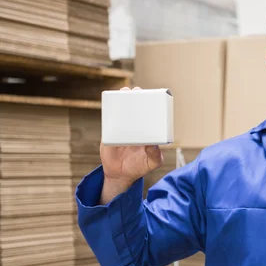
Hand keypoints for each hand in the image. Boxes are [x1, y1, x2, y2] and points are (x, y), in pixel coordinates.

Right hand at [98, 87, 163, 202]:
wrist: (120, 174)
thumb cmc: (140, 166)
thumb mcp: (152, 162)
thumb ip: (155, 154)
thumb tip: (153, 144)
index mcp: (148, 131)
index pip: (151, 114)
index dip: (152, 104)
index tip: (153, 96)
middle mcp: (136, 126)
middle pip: (137, 108)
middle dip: (137, 97)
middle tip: (137, 91)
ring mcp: (122, 128)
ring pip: (123, 110)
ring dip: (123, 98)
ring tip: (125, 91)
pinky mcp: (109, 132)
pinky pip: (109, 119)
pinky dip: (110, 110)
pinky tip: (111, 104)